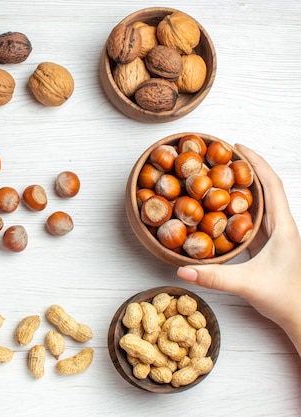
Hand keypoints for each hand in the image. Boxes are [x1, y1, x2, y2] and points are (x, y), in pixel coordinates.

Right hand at [177, 144, 300, 354]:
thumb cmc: (284, 298)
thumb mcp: (246, 284)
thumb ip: (213, 277)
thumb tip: (182, 269)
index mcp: (282, 227)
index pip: (271, 185)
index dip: (255, 163)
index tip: (237, 147)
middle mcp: (280, 227)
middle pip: (265, 188)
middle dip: (245, 170)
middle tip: (222, 158)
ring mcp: (275, 237)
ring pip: (259, 203)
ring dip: (242, 188)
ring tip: (218, 177)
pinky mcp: (268, 247)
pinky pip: (252, 220)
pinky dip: (238, 208)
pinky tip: (221, 210)